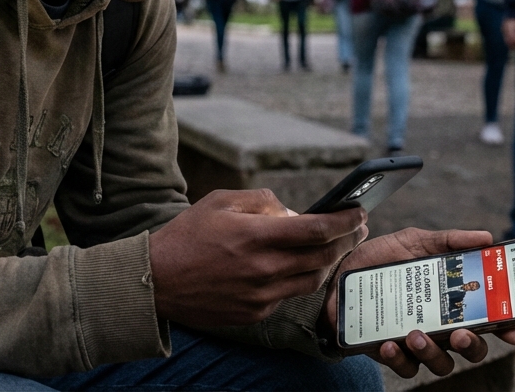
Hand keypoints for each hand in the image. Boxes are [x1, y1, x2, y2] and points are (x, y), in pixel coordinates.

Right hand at [150, 189, 366, 326]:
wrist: (156, 281)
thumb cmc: (187, 235)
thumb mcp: (220, 201)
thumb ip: (261, 200)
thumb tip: (292, 211)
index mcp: (255, 236)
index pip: (316, 229)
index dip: (344, 220)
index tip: (358, 212)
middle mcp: (263, 269)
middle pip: (322, 257)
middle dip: (346, 240)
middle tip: (357, 228)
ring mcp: (260, 295)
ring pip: (312, 280)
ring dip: (328, 263)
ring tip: (334, 247)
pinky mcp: (255, 313)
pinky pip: (288, 296)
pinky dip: (299, 279)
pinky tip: (300, 267)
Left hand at [323, 228, 514, 377]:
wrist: (337, 269)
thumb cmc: (382, 257)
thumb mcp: (415, 241)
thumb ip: (449, 240)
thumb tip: (485, 237)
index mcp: (453, 302)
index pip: (489, 320)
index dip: (507, 329)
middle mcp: (440, 326)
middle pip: (471, 349)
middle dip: (472, 346)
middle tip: (461, 334)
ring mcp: (416, 341)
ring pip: (440, 363)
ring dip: (433, 353)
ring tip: (417, 334)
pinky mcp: (390, 350)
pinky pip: (403, 366)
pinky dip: (399, 358)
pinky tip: (389, 343)